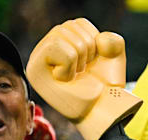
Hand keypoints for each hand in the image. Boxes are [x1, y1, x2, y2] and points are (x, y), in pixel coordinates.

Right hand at [26, 18, 141, 139]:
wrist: (104, 108)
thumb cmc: (106, 86)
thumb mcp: (114, 58)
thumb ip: (111, 40)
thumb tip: (99, 39)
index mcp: (61, 43)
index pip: (77, 23)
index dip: (93, 41)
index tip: (92, 62)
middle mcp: (45, 48)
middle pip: (67, 27)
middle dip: (86, 49)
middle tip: (84, 71)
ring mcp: (37, 59)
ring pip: (60, 35)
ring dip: (78, 57)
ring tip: (76, 75)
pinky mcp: (34, 69)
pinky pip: (56, 47)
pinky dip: (69, 63)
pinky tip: (67, 79)